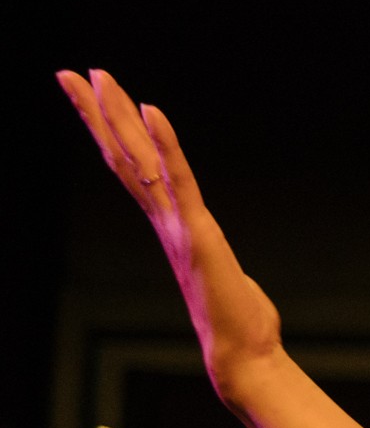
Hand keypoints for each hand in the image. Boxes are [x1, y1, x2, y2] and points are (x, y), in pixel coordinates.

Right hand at [56, 69, 284, 396]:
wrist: (241, 355)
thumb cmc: (235, 320)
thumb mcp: (217, 267)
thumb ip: (205, 250)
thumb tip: (204, 247)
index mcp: (167, 223)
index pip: (128, 167)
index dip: (107, 131)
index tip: (87, 95)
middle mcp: (163, 219)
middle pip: (120, 155)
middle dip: (96, 112)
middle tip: (70, 72)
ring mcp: (176, 224)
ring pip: (138, 160)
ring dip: (118, 116)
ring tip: (99, 77)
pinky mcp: (198, 231)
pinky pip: (178, 179)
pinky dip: (165, 144)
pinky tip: (151, 110)